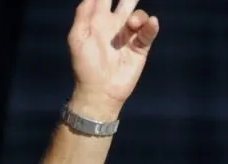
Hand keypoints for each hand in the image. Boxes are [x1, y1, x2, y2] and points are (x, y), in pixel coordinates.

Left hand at [66, 0, 159, 118]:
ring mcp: (129, 35)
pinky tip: (149, 24)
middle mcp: (115, 25)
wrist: (99, 90)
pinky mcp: (140, 46)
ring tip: (132, 24)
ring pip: (139, 14)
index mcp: (98, 20)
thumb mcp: (77, 38)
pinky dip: (150, 25)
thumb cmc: (85, 65)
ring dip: (138, 15)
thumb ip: (83, 14)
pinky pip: (149, 31)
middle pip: (127, 1)